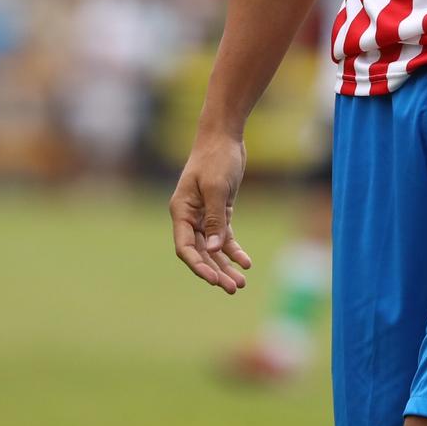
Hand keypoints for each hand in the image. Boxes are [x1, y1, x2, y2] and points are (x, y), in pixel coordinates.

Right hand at [169, 130, 252, 293]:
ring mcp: (204, 216)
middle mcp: (189, 217)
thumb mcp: (217, 188)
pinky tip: (245, 262)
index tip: (214, 280)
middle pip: (200, 253)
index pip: (185, 247)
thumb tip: (214, 250)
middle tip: (234, 288)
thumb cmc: (216, 158)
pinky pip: (224, 237)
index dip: (198, 266)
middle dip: (216, 272)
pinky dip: (234, 250)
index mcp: (181, 211)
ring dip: (226, 266)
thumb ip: (215, 220)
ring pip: (213, 249)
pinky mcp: (219, 212)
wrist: (224, 136)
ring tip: (241, 283)